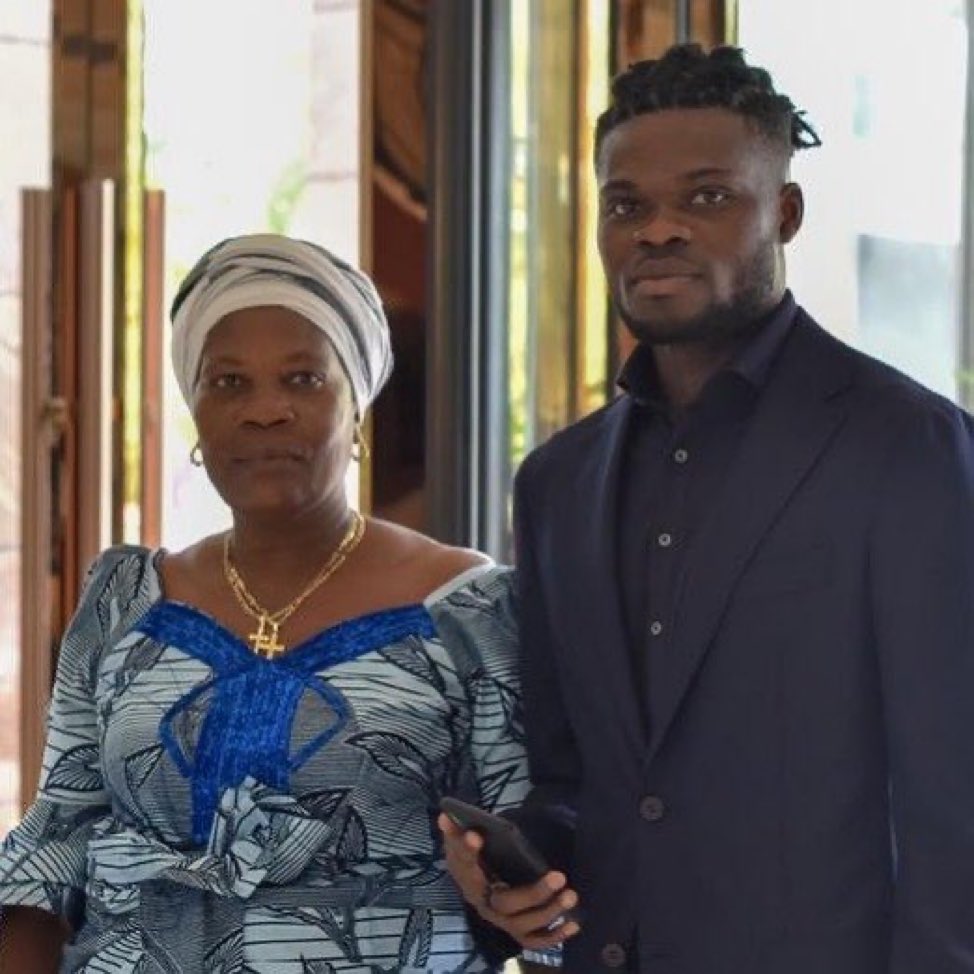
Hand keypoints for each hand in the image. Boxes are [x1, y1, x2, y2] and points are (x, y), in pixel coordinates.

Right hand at [438, 813, 580, 950]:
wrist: (487, 884)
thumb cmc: (483, 857)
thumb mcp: (472, 841)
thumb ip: (462, 831)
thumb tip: (446, 814)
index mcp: (468, 878)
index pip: (465, 866)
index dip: (468, 852)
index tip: (476, 835)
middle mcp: (483, 904)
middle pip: (504, 903)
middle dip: (533, 893)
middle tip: (559, 876)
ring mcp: (501, 922)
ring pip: (522, 924)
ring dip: (549, 911)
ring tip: (570, 894)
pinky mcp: (518, 933)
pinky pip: (535, 941)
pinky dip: (554, 936)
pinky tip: (573, 923)